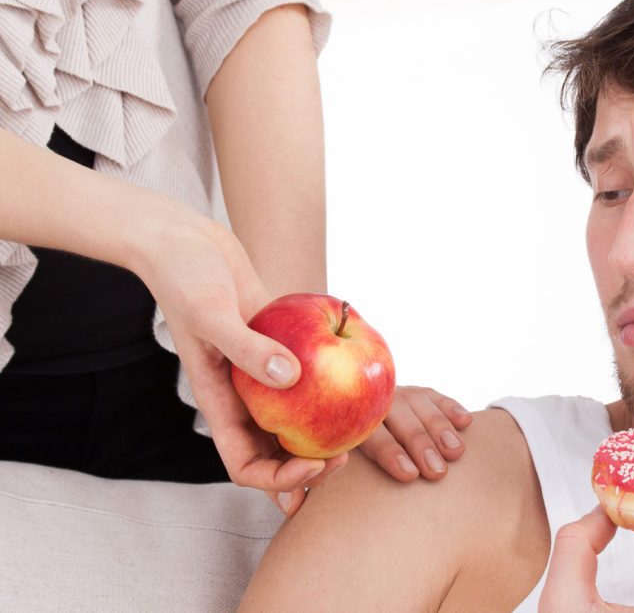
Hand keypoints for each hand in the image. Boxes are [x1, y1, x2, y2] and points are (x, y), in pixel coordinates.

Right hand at [135, 209, 473, 514]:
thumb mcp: (211, 312)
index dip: (278, 479)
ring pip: (294, 420)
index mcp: (217, 402)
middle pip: (275, 452)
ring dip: (322, 435)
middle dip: (309, 467)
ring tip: (357, 435)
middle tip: (346, 457)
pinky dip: (329, 385)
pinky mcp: (279, 348)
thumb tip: (290, 380)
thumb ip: (247, 347)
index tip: (314, 461)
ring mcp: (261, 374)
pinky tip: (361, 380)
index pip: (244, 464)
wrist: (186, 241)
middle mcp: (241, 396)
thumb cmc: (184, 276)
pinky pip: (308, 377)